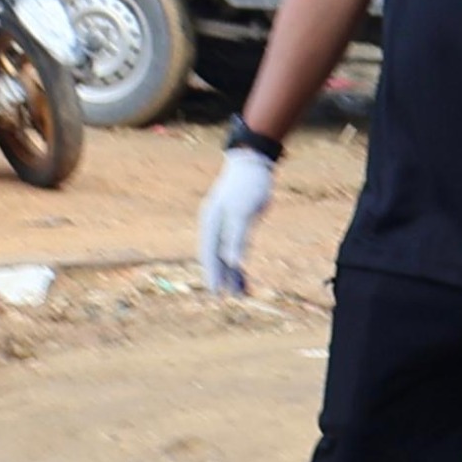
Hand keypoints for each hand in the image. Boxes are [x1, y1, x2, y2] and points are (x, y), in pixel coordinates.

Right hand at [198, 146, 275, 295]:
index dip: (212, 273)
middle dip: (221, 277)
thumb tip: (232, 263)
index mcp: (210, 222)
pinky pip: (234, 248)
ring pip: (224, 255)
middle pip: (215, 257)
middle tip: (227, 298)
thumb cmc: (248, 185)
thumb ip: (236, 238)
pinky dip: (238, 262)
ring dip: (231, 273)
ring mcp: (223, 225)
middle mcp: (213, 226)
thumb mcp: (243, 212)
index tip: (216, 293)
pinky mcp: (235, 225)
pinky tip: (243, 276)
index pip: (208, 253)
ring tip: (241, 293)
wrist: (253, 163)